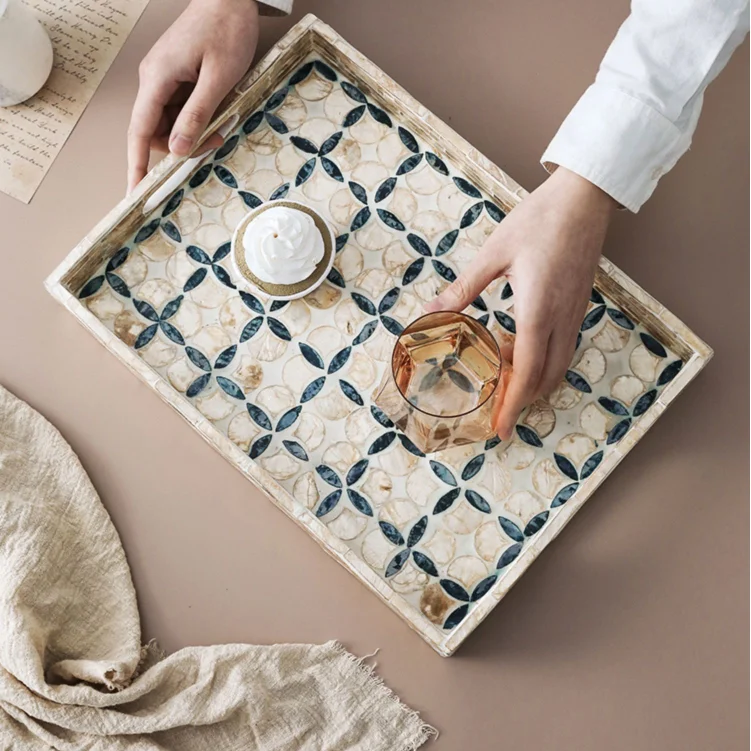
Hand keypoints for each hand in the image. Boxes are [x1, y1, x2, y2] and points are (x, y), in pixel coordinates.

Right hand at [127, 0, 259, 190]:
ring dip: (190, 133)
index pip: (139, 132)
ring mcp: (163, 77)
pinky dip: (194, 120)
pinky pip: (178, 108)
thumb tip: (177, 149)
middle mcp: (154, 79)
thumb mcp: (218, 78)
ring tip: (221, 127)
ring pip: (168, 121)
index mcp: (158, 78)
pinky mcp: (175, 76)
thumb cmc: (226, 31)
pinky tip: (216, 116)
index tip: (135, 192)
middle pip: (153, 130)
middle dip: (179, 147)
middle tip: (214, 144)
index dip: (136, 165)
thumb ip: (197, 115)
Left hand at [426, 167, 616, 438]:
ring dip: (534, 382)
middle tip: (498, 416)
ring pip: (559, 365)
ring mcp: (575, 313)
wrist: (585, 198)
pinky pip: (564, 347)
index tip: (500, 430)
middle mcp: (562, 319)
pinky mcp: (579, 304)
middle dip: (523, 402)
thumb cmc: (539, 221)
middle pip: (547, 378)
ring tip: (505, 385)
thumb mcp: (494, 254)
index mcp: (538, 311)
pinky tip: (519, 351)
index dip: (512, 405)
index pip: (526, 372)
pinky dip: (543, 362)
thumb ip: (464, 289)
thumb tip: (431, 312)